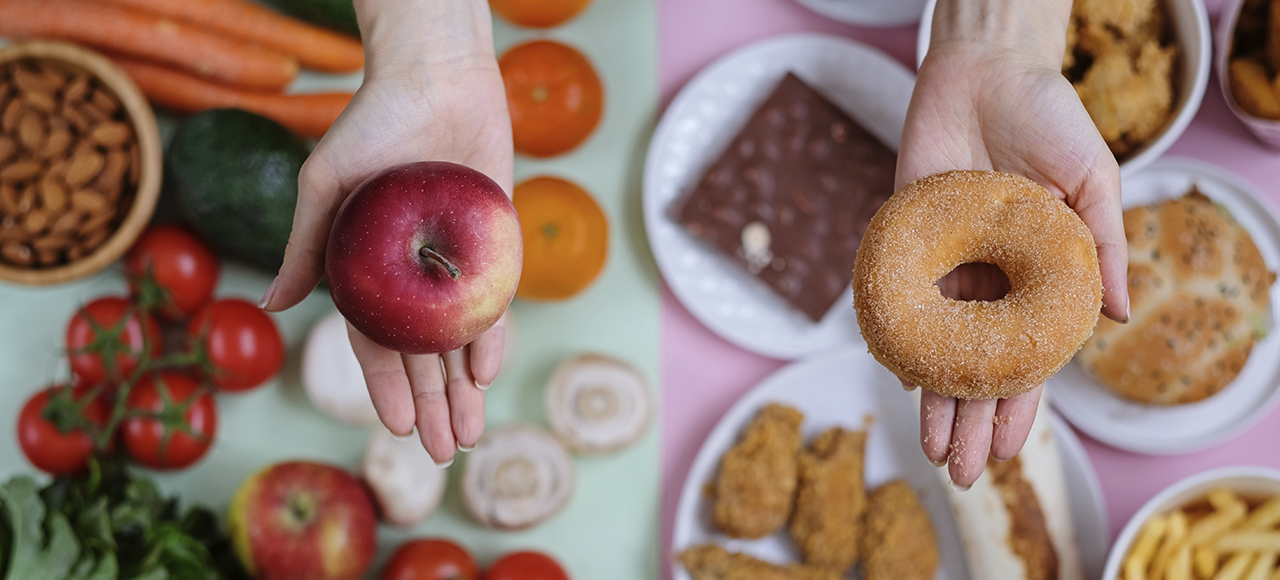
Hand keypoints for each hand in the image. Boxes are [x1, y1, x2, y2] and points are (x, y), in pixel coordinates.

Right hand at [259, 0, 511, 464]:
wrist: (436, 75)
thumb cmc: (370, 122)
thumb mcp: (327, 184)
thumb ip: (307, 246)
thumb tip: (275, 304)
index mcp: (368, 268)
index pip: (377, 342)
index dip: (386, 386)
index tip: (398, 429)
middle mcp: (411, 274)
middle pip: (423, 353)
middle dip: (433, 405)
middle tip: (444, 453)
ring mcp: (454, 261)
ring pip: (461, 338)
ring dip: (466, 389)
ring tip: (472, 434)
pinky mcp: (492, 243)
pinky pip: (494, 300)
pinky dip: (493, 335)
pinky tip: (490, 373)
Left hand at [900, 0, 1127, 486]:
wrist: (984, 70)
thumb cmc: (1047, 117)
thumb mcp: (1091, 179)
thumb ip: (1101, 245)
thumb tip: (1118, 314)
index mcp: (1036, 274)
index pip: (1027, 355)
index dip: (1019, 404)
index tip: (1011, 449)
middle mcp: (989, 278)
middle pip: (978, 364)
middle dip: (971, 420)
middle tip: (962, 473)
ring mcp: (946, 263)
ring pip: (937, 346)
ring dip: (934, 400)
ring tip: (933, 451)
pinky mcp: (906, 240)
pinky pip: (900, 300)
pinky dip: (899, 340)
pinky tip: (901, 383)